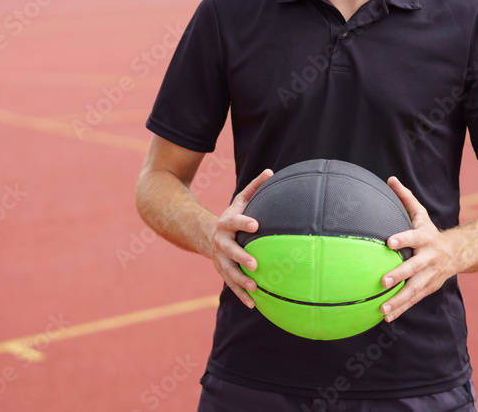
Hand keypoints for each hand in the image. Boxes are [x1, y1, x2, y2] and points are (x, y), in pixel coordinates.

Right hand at [209, 168, 272, 308]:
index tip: (256, 225)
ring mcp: (220, 258)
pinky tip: (253, 304)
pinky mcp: (222, 271)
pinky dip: (241, 295)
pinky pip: (231, 285)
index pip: (234, 221)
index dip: (244, 223)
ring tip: (255, 286)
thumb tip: (271, 172)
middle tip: (255, 264)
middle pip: (229, 250)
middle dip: (241, 257)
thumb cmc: (231, 216)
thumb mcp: (240, 201)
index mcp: (225, 223)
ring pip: (228, 271)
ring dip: (240, 280)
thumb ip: (254, 188)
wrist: (205, 234)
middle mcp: (220, 242)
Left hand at [380, 176, 458, 321]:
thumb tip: (390, 179)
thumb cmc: (430, 232)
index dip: (402, 239)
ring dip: (398, 300)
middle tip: (382, 281)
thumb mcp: (421, 214)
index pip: (413, 237)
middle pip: (414, 268)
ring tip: (382, 308)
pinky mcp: (428, 288)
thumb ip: (405, 198)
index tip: (388, 241)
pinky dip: (401, 309)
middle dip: (399, 275)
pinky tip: (385, 316)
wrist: (458, 253)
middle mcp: (429, 259)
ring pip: (414, 289)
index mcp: (425, 239)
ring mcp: (430, 276)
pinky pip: (413, 300)